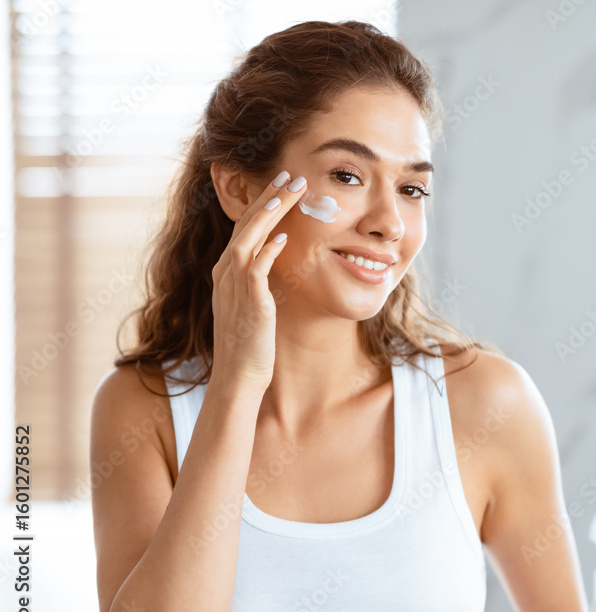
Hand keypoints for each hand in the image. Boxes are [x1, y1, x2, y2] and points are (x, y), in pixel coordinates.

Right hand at [209, 170, 306, 390]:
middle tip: (291, 174)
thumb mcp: (255, 300)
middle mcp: (225, 271)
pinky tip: (285, 237)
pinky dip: (269, 250)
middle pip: (246, 223)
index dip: (263, 201)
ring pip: (248, 238)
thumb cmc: (251, 340)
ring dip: (270, 213)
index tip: (283, 182)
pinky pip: (256, 269)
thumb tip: (277, 250)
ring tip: (290, 192)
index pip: (245, 225)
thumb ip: (261, 274)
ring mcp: (234, 285)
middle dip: (269, 196)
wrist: (239, 374)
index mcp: (227, 269)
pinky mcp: (248, 302)